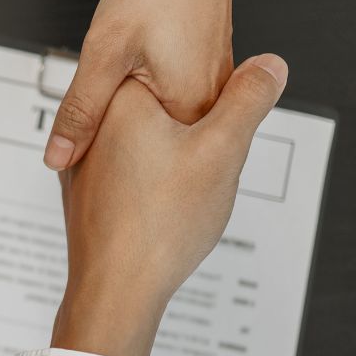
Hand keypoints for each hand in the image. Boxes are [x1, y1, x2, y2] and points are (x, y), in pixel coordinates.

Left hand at [42, 0, 240, 170]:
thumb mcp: (104, 51)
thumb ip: (81, 110)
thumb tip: (58, 155)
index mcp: (191, 108)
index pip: (148, 167)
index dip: (111, 172)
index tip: (87, 174)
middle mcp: (209, 104)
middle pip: (156, 150)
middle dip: (121, 152)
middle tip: (94, 148)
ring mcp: (211, 89)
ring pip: (162, 130)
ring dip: (133, 130)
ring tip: (110, 124)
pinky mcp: (204, 74)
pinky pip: (170, 107)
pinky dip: (146, 108)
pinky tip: (130, 97)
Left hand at [50, 54, 287, 355]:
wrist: (115, 291)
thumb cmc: (160, 225)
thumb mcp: (222, 151)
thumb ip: (249, 100)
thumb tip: (272, 65)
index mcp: (120, 98)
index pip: (174, 68)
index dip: (210, 95)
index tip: (218, 126)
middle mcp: (92, 125)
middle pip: (160, 108)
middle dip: (190, 133)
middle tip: (200, 170)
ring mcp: (83, 161)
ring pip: (144, 142)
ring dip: (170, 159)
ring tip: (182, 191)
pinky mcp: (84, 192)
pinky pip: (128, 172)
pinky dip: (150, 183)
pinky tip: (162, 207)